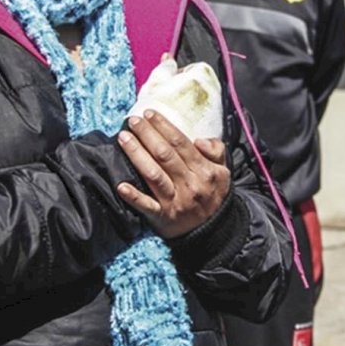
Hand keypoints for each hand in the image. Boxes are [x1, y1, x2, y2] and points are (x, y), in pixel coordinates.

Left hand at [115, 110, 230, 237]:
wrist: (214, 231)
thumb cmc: (213, 194)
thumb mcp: (223, 171)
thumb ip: (216, 151)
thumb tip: (199, 140)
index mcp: (205, 170)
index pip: (181, 144)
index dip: (164, 127)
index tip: (149, 114)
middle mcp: (190, 184)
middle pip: (165, 155)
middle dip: (147, 134)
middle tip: (132, 120)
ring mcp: (176, 201)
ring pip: (154, 174)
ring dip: (137, 154)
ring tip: (123, 138)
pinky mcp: (164, 217)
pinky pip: (147, 205)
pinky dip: (133, 195)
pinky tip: (121, 185)